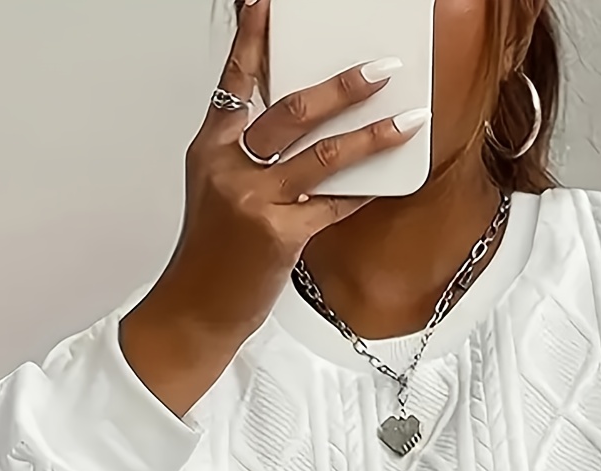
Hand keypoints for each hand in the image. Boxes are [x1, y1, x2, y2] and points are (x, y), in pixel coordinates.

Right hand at [121, 0, 424, 412]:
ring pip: (323, 156)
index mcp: (210, 149)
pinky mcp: (279, 235)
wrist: (196, 309)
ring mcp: (255, 201)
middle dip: (342, 87)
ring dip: (371, 136)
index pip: (236, 81)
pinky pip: (332, 205)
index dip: (254, 39)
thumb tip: (302, 134)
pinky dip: (362, 193)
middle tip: (380, 69)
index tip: (271, 4)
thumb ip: (248, 158)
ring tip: (405, 122)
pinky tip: (387, 181)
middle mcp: (230, 168)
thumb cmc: (210, 257)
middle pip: (291, 111)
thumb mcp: (217, 194)